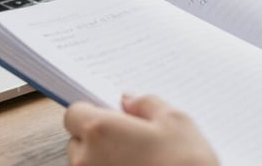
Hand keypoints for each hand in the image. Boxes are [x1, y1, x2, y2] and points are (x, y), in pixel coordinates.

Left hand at [65, 94, 218, 165]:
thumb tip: (129, 101)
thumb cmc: (187, 163)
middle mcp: (87, 161)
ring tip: (139, 160)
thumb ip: (146, 104)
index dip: (93, 110)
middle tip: (131, 138)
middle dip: (98, 137)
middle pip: (77, 142)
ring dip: (104, 160)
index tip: (111, 113)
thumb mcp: (175, 121)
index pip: (74, 113)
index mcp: (100, 131)